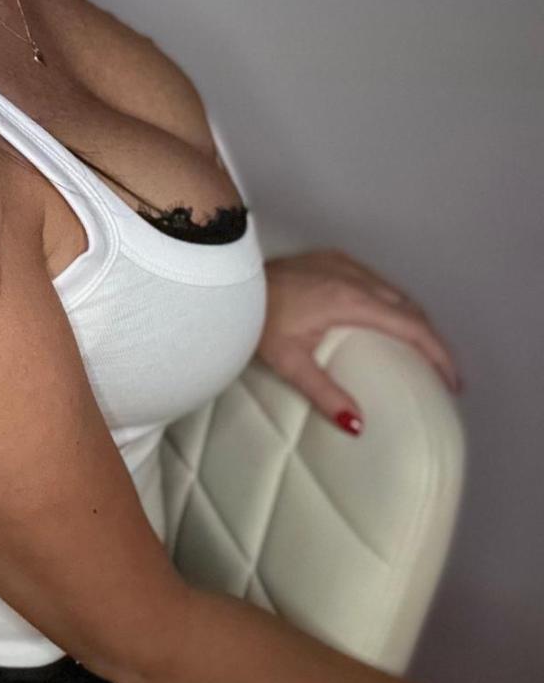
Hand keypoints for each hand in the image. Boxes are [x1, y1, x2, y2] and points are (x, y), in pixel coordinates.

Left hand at [257, 248, 462, 435]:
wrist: (229, 284)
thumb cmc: (255, 321)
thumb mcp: (289, 362)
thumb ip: (324, 394)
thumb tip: (358, 425)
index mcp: (350, 300)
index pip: (411, 326)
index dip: (439, 354)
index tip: (453, 382)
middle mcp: (352, 274)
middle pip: (409, 308)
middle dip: (431, 340)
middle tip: (442, 373)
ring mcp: (341, 262)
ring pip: (394, 290)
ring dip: (412, 319)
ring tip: (421, 351)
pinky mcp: (329, 257)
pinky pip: (374, 279)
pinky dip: (392, 301)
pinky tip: (388, 320)